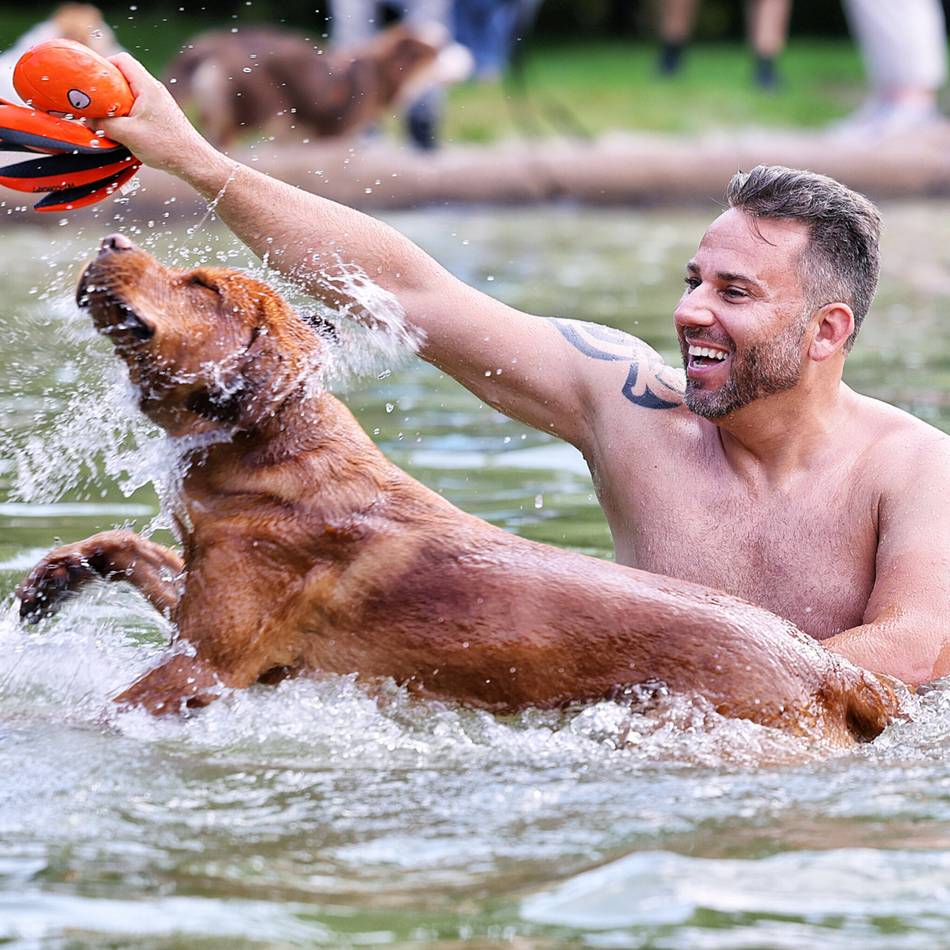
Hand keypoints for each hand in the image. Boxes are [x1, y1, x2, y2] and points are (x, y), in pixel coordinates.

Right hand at [95, 53, 219, 178]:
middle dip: (107, 87)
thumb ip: (103, 123)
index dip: (103, 65)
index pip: (122, 60)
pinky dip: (127, 113)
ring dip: (117, 103)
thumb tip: (85, 118)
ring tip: (107, 118)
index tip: (91, 81)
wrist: (194, 162)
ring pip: (131, 94)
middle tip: (94, 102)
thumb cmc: (166, 146)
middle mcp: (155, 90)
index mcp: (148, 86)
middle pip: (125, 76)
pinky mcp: (161, 116)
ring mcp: (159, 103)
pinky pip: (139, 107)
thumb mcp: (128, 134)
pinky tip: (122, 129)